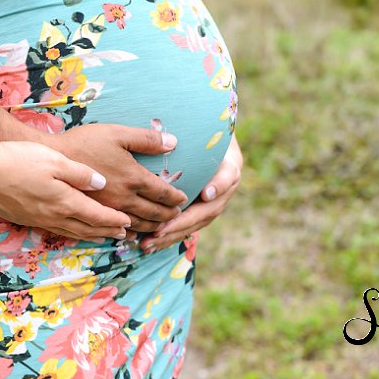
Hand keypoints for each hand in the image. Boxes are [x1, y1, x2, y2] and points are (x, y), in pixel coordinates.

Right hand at [0, 139, 131, 241]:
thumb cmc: (17, 159)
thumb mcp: (54, 160)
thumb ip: (80, 173)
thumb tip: (101, 183)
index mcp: (65, 202)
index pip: (98, 215)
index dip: (115, 220)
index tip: (129, 222)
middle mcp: (53, 216)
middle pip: (87, 228)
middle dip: (107, 231)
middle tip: (124, 234)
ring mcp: (37, 219)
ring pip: (71, 232)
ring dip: (90, 235)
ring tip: (103, 236)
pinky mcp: (24, 218)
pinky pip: (55, 230)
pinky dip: (70, 233)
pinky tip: (69, 229)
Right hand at [37, 124, 189, 232]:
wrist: (48, 157)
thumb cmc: (81, 142)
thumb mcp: (115, 133)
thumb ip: (145, 139)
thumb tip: (173, 142)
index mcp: (132, 178)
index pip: (162, 193)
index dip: (175, 198)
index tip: (183, 199)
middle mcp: (122, 199)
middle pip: (151, 213)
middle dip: (167, 216)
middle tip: (176, 216)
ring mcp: (107, 210)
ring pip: (134, 225)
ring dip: (149, 227)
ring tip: (158, 227)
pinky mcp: (92, 215)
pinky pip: (114, 230)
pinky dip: (126, 233)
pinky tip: (125, 233)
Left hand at [141, 136, 242, 252]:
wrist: (209, 145)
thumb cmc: (203, 137)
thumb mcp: (205, 135)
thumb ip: (198, 138)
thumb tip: (184, 151)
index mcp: (230, 170)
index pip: (227, 177)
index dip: (219, 186)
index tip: (206, 194)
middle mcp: (224, 191)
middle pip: (206, 212)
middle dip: (181, 224)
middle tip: (159, 231)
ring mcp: (213, 204)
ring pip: (194, 224)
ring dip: (171, 236)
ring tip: (148, 244)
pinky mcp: (199, 212)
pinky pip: (185, 227)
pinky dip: (167, 236)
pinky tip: (148, 243)